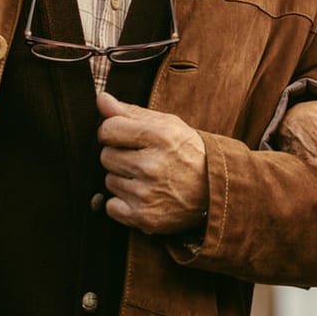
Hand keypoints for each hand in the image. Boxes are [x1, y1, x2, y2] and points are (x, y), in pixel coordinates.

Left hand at [97, 92, 209, 234]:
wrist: (216, 191)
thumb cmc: (189, 153)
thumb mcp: (168, 125)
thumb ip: (131, 112)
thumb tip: (100, 98)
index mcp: (160, 137)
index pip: (108, 129)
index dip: (114, 132)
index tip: (127, 138)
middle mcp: (152, 165)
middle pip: (106, 156)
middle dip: (120, 156)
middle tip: (144, 160)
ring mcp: (147, 194)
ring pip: (109, 181)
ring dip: (124, 180)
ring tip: (149, 179)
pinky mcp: (143, 217)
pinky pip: (111, 206)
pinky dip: (123, 204)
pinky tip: (144, 197)